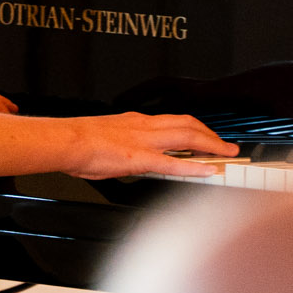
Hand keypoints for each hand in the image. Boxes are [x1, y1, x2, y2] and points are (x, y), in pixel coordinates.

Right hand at [61, 112, 239, 180]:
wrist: (66, 140)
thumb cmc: (79, 141)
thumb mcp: (108, 135)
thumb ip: (125, 143)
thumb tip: (130, 154)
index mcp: (137, 121)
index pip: (174, 120)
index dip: (195, 128)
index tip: (206, 136)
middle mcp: (145, 126)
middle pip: (188, 124)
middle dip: (211, 134)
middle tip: (226, 144)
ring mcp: (144, 141)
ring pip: (187, 138)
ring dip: (211, 145)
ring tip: (226, 155)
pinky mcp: (139, 159)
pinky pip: (173, 164)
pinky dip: (195, 167)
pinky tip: (208, 171)